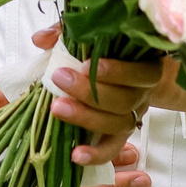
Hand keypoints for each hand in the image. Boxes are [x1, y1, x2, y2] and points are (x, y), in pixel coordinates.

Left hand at [31, 25, 158, 165]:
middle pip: (124, 100)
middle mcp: (142, 94)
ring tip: (57, 108)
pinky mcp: (120, 135)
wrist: (127, 74)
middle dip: (90, 92)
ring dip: (87, 118)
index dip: (116, 72)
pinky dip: (96, 154)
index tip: (85, 64)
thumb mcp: (90, 36)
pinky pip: (112, 149)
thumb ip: (67, 32)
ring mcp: (132, 116)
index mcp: (145, 67)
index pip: (140, 72)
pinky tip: (75, 155)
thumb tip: (40, 39)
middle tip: (60, 79)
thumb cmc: (106, 52)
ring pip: (118, 124)